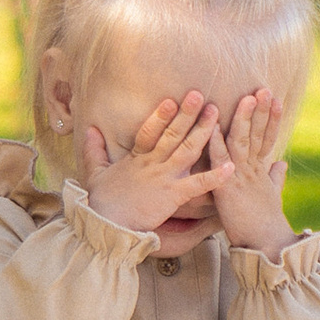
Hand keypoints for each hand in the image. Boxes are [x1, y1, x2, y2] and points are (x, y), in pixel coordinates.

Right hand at [82, 90, 233, 239]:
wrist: (106, 225)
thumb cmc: (101, 202)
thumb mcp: (94, 173)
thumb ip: (93, 150)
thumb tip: (88, 130)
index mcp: (136, 159)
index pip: (149, 131)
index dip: (160, 115)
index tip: (172, 99)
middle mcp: (152, 164)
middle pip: (172, 134)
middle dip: (186, 114)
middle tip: (199, 94)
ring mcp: (164, 178)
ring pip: (188, 150)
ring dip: (203, 132)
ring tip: (216, 115)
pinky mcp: (173, 195)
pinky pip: (198, 184)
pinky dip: (215, 176)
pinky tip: (231, 167)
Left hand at [213, 85, 294, 254]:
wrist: (267, 245)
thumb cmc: (266, 224)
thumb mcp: (271, 196)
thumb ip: (275, 178)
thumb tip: (281, 163)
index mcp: (261, 170)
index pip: (267, 138)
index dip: (271, 119)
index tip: (276, 99)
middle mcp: (253, 170)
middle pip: (258, 133)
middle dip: (262, 111)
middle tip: (264, 89)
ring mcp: (242, 177)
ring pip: (243, 142)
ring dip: (244, 119)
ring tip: (249, 98)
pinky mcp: (228, 188)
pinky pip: (221, 162)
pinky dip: (216, 144)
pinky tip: (212, 127)